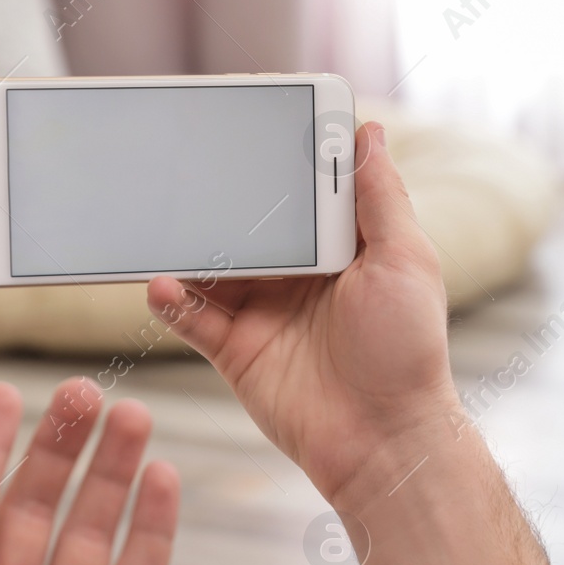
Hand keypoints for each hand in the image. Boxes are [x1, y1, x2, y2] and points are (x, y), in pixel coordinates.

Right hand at [146, 122, 457, 503]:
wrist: (381, 440)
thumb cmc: (406, 352)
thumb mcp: (404, 261)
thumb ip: (380, 198)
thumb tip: (368, 132)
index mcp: (340, 249)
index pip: (302, 195)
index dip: (280, 164)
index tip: (252, 124)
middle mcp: (297, 276)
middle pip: (248, 227)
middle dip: (221, 201)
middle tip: (188, 168)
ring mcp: (262, 312)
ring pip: (212, 267)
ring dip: (187, 248)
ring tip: (163, 223)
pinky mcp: (234, 349)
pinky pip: (192, 317)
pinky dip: (170, 300)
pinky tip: (158, 283)